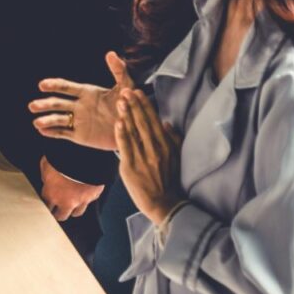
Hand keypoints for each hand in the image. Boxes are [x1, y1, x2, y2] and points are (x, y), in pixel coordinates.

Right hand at [30, 52, 132, 150]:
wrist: (134, 129)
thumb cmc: (129, 105)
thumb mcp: (126, 87)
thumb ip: (118, 71)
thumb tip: (111, 53)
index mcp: (86, 93)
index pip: (66, 87)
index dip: (54, 85)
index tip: (42, 85)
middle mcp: (79, 106)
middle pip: (57, 104)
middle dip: (45, 104)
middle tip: (32, 106)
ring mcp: (78, 121)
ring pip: (58, 119)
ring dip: (46, 120)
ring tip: (36, 122)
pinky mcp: (79, 136)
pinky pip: (63, 133)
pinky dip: (52, 132)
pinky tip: (42, 131)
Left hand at [39, 156, 103, 221]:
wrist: (85, 156)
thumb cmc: (64, 159)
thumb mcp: (47, 164)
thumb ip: (46, 175)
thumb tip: (47, 177)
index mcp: (52, 194)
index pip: (46, 205)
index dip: (47, 204)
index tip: (47, 203)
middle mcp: (66, 201)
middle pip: (61, 215)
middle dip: (58, 214)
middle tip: (57, 213)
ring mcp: (81, 200)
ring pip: (77, 212)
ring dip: (73, 210)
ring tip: (72, 207)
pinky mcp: (93, 196)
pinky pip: (89, 201)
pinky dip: (87, 198)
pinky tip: (85, 194)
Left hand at [115, 88, 183, 224]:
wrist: (163, 202)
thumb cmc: (168, 180)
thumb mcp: (175, 157)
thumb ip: (172, 139)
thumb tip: (165, 123)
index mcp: (166, 145)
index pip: (154, 121)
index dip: (145, 105)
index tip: (138, 92)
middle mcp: (156, 149)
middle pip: (143, 123)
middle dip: (135, 105)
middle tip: (126, 91)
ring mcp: (143, 158)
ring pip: (134, 132)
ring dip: (127, 115)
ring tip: (121, 101)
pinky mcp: (131, 167)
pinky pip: (126, 147)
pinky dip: (122, 134)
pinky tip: (118, 122)